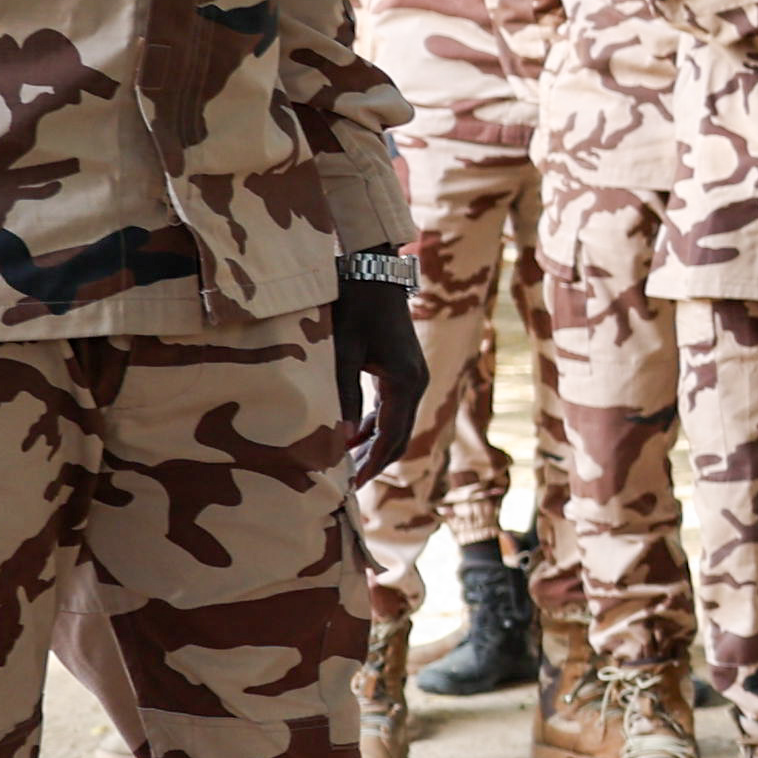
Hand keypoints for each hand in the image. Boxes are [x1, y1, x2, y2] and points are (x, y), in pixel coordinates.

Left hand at [332, 270, 427, 482]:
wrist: (373, 271)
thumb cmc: (355, 307)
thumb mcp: (343, 351)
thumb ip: (343, 396)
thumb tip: (342, 440)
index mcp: (406, 382)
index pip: (391, 437)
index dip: (372, 464)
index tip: (352, 486)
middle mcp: (416, 383)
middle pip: (398, 436)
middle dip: (374, 461)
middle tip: (347, 485)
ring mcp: (412, 377)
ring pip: (396, 424)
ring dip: (373, 445)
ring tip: (346, 466)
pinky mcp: (402, 370)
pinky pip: (391, 409)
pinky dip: (374, 426)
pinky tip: (352, 437)